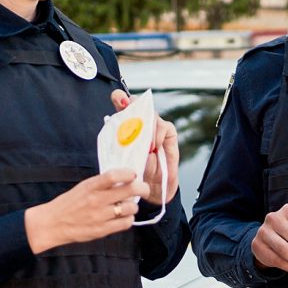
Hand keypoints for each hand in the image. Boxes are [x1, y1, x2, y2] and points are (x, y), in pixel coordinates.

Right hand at [24, 169, 147, 253]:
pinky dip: (128, 219)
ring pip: (131, 208)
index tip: (133, 174)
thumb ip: (102, 184)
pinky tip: (123, 217)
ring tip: (127, 206)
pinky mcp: (102, 230)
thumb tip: (125, 180)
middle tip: (143, 189)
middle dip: (142, 188)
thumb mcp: (83, 187)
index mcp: (91, 186)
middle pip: (130, 190)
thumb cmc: (68, 204)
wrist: (52, 224)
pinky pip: (125, 223)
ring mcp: (100, 216)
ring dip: (133, 206)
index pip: (115, 175)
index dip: (129, 173)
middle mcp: (97, 200)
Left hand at [112, 90, 178, 206]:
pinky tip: (154, 147)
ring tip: (144, 145)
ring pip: (151, 115)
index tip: (119, 100)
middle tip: (129, 108)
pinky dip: (158, 136)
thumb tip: (118, 131)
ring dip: (147, 127)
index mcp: (125, 125)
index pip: (121, 105)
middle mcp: (141, 123)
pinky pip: (165, 127)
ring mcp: (156, 127)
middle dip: (132, 102)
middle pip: (137, 103)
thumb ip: (121, 146)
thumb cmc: (135, 173)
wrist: (151, 188)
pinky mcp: (169, 133)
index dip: (119, 98)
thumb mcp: (122, 160)